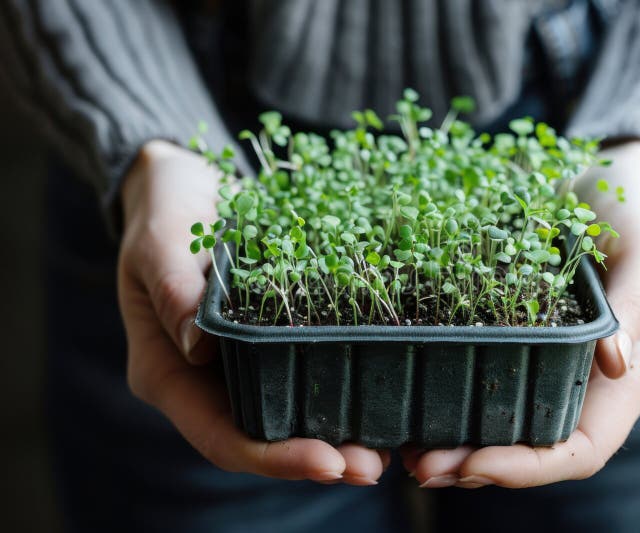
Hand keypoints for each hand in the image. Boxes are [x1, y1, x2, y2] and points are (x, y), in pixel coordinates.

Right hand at [118, 140, 387, 484]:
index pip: (220, 435)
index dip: (272, 457)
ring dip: (338, 433)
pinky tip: (381, 393)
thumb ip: (172, 290)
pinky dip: (341, 388)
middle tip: (374, 464)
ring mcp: (239, 363)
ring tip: (390, 445)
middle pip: (261, 437)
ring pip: (288, 415)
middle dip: (316, 456)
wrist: (188, 183)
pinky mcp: (269, 340)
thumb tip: (199, 347)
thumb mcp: (160, 239)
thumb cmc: (164, 206)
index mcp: (167, 371)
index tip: (327, 461)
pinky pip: (304, 373)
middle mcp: (205, 380)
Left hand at [402, 141, 639, 487]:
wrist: (608, 182)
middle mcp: (590, 386)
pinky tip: (415, 404)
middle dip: (480, 464)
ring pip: (507, 427)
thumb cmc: (635, 216)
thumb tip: (614, 364)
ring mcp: (555, 367)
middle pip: (536, 449)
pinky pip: (490, 386)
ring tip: (408, 449)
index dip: (531, 467)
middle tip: (422, 465)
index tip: (475, 463)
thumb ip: (635, 307)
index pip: (582, 449)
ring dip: (459, 444)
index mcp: (628, 379)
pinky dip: (453, 402)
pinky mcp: (525, 345)